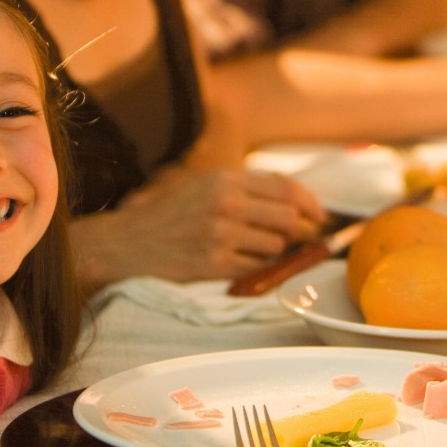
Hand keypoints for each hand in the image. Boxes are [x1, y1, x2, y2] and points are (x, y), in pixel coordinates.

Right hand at [70, 165, 326, 285]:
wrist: (125, 243)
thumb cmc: (169, 214)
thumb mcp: (205, 186)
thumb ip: (246, 189)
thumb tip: (297, 204)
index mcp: (225, 178)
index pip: (286, 189)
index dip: (311, 203)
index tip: (321, 215)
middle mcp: (226, 203)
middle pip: (289, 219)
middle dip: (297, 232)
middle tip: (293, 239)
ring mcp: (221, 234)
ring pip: (275, 246)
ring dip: (272, 251)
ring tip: (250, 249)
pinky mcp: (214, 264)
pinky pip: (255, 268)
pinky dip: (254, 268)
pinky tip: (236, 262)